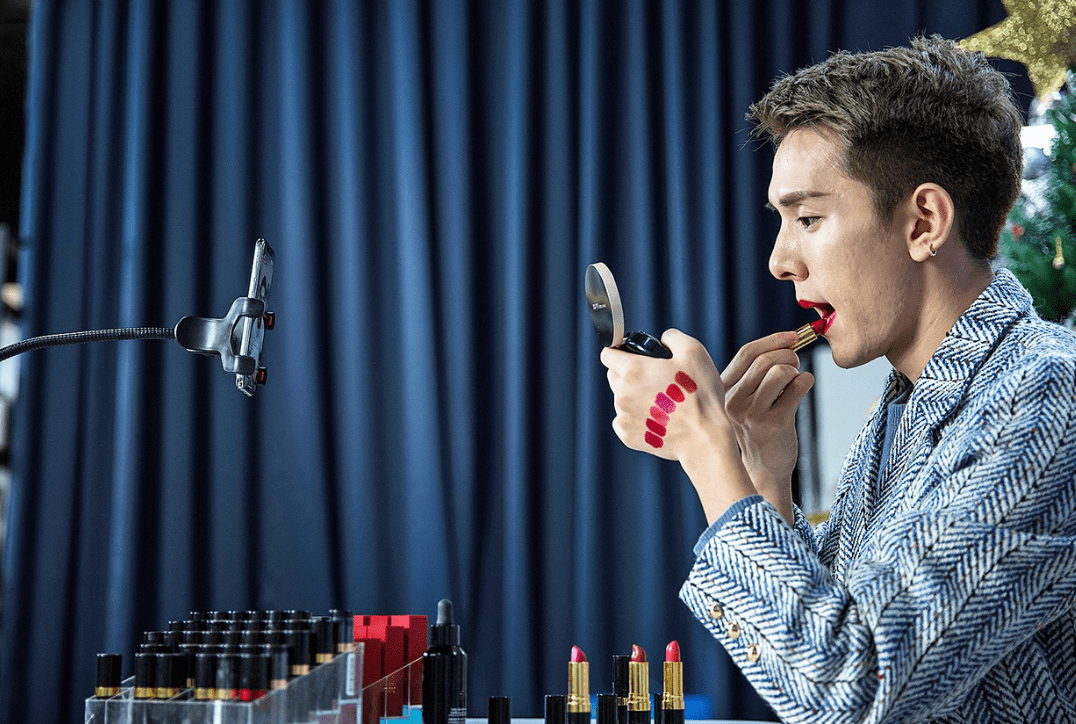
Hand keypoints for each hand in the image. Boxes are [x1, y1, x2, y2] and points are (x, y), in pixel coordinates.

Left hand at [601, 329, 756, 522]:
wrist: (705, 439)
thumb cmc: (701, 394)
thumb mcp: (694, 351)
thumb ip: (672, 337)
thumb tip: (663, 338)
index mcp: (633, 370)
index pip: (607, 354)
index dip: (619, 351)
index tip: (631, 356)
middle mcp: (621, 393)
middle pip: (613, 376)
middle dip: (628, 374)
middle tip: (655, 380)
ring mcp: (623, 417)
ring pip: (620, 399)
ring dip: (634, 397)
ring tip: (662, 403)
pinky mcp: (627, 436)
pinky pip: (625, 421)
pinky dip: (638, 418)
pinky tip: (659, 419)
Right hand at [721, 331, 814, 518]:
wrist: (764, 468)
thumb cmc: (759, 427)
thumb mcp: (746, 399)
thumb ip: (755, 373)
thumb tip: (788, 341)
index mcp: (723, 391)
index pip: (746, 353)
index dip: (772, 340)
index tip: (793, 336)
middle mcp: (732, 401)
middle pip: (765, 360)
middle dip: (789, 356)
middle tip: (796, 365)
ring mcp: (752, 414)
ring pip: (781, 371)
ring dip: (796, 371)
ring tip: (794, 382)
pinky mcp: (774, 423)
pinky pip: (798, 386)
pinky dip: (806, 382)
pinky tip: (802, 390)